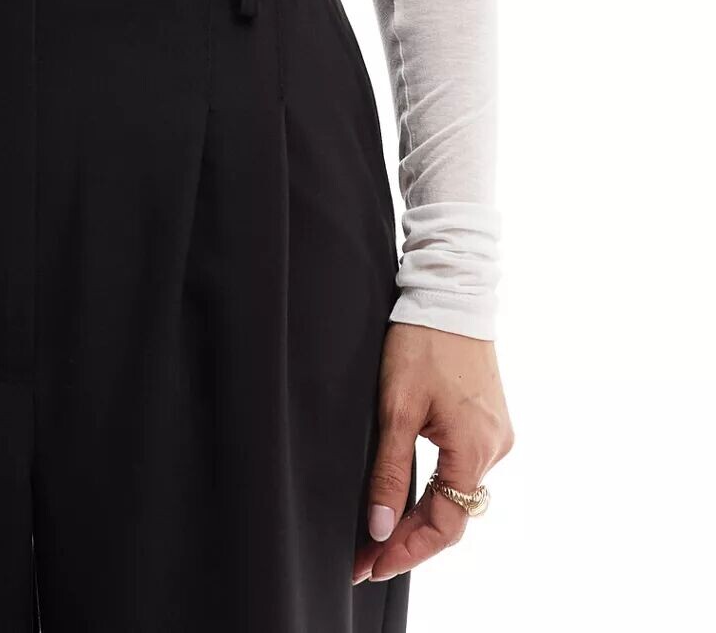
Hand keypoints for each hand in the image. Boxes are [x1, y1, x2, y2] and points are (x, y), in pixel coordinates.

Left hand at [353, 323, 513, 583]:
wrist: (450, 296)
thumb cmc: (422, 344)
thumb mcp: (397, 409)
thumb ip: (390, 472)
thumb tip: (380, 528)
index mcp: (475, 448)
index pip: (446, 524)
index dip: (407, 551)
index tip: (371, 567)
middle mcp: (495, 448)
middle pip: (454, 514)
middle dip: (410, 539)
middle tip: (366, 557)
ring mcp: (496, 435)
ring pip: (459, 494)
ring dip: (423, 515)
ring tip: (381, 534)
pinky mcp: (489, 421)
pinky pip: (464, 469)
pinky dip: (437, 489)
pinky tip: (411, 497)